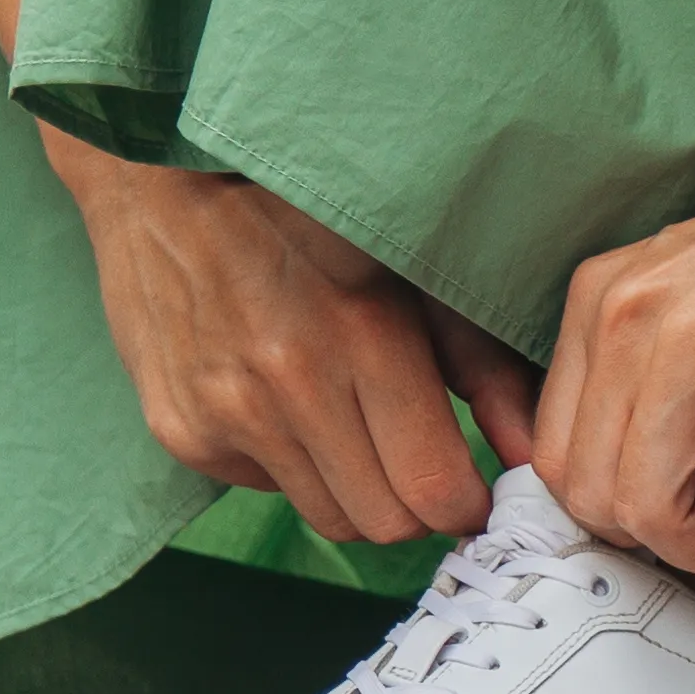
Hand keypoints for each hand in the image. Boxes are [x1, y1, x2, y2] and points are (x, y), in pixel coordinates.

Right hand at [46, 130, 535, 546]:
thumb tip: (531, 456)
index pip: (434, 493)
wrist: (163, 170)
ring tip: (353, 420)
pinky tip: (284, 399)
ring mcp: (225, 412)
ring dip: (355, 488)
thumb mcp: (416, 267)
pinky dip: (288, 464)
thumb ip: (483, 366)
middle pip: (384, 523)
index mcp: (364, 335)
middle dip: (415, 502)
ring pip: (327, 518)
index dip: (466, 502)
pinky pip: (263, 487)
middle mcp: (288, 383)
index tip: (472, 484)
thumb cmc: (312, 210)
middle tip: (419, 458)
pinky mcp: (178, 428)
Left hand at [534, 33, 694, 637]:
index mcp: (600, 299)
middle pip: (587, 493)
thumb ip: (663, 388)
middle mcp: (624, 312)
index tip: (675, 528)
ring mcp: (686, 334)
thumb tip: (666, 502)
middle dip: (658, 548)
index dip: (613, 516)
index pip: (554, 454)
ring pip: (646, 508)